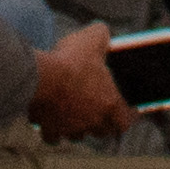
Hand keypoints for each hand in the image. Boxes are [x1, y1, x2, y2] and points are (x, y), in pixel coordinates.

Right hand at [26, 24, 132, 140]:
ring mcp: (71, 128)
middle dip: (102, 123)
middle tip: (100, 111)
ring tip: (73, 115)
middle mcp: (92, 121)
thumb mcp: (93, 39)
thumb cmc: (70, 60)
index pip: (125, 121)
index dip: (128, 117)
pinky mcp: (50, 129)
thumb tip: (103, 32)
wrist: (40, 78)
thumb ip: (103, 35)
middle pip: (103, 131)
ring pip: (78, 135)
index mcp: (108, 103)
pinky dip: (52, 131)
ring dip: (77, 127)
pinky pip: (53, 136)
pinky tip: (49, 121)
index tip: (128, 112)